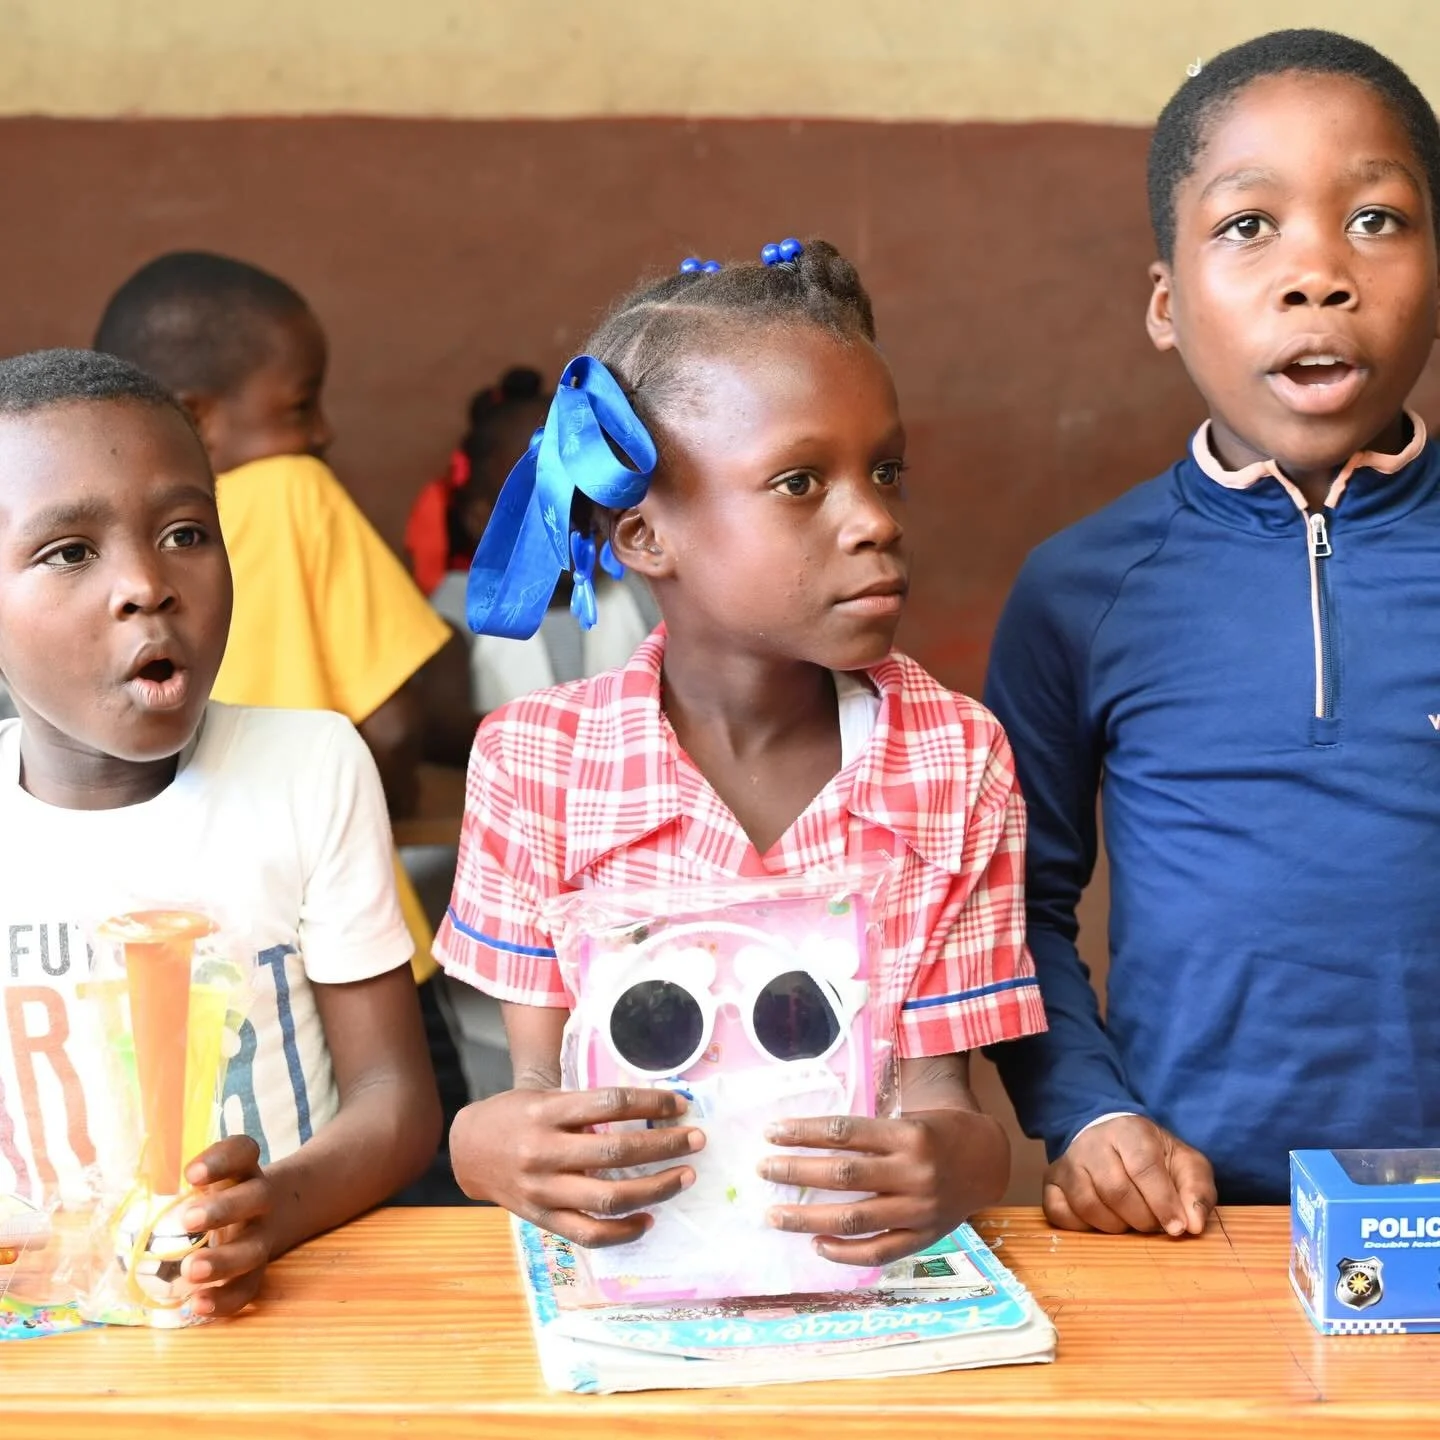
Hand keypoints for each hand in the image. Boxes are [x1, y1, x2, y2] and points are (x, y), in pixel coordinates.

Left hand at [178, 1136, 274, 1316]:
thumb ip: (169, 1181)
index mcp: (242, 1170)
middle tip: (189, 1219)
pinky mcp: (257, 1271)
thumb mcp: (203, 1179)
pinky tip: (197, 1305)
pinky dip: (225, 1299)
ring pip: (254, 1248)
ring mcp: (261, 1236)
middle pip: (255, 1197)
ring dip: (224, 1260)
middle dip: (223, 1208)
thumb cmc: (214, 1195)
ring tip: (190, 1270)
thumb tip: (109, 1192)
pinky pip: (248, 1288)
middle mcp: (258, 1200)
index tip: (190, 1173)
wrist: (261, 1217)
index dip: (221, 1159)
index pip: (242, 1152)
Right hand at [449, 1086, 704, 1247]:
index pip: (610, 1104)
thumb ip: (586, 1103)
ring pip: (608, 1198)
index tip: (680, 1105)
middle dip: (664, 1146)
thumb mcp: (544, 1095)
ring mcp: (543, 1190)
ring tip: (684, 1176)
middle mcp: (544, 1151)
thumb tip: (649, 1105)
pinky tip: (650, 1219)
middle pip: (615, 1153)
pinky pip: (589, 1234)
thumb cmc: (516, 1115)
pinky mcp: (542, 1219)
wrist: (468, 1150)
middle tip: (696, 1139)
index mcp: (547, 1112)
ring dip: (655, 1188)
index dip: (650, 1104)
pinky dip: (624, 1231)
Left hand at [758, 1109, 998, 1266]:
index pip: (844, 1132)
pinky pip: (878, 1250)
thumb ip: (867, 1132)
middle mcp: (912, 1171)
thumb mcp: (907, 1116)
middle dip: (796, 1173)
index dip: (804, 1133)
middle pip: (843, 1175)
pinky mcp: (923, 1237)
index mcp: (906, 1134)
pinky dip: (844, 1252)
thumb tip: (807, 1140)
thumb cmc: (936, 1131)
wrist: (986, 1161)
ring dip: (808, 1218)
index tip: (772, 1132)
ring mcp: (918, 1209)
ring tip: (774, 1215)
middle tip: (763, 1170)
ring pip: (854, 1218)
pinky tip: (816, 1244)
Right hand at [1044, 1116, 1215, 1236]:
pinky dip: (1083, 1228)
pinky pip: (1059, 1212)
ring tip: (1130, 1222)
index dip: (1162, 1202)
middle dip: (1142, 1218)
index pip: (1143, 1167)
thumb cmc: (1154, 1157)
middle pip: (1115, 1190)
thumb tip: (1194, 1225)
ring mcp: (1067, 1162)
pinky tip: (1102, 1222)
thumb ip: (1197, 1190)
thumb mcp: (1185, 1164)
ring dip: (1116, 1226)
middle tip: (1154, 1224)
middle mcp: (1092, 1142)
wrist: (1115, 1142)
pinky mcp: (1051, 1181)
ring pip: (1087, 1204)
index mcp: (1129, 1131)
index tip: (1177, 1227)